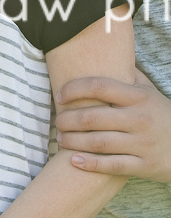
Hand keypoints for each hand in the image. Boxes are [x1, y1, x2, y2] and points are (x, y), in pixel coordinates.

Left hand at [56, 70, 170, 181]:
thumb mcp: (149, 91)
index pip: (99, 86)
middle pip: (94, 116)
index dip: (74, 89)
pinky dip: (91, 164)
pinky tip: (74, 160)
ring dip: (74, 141)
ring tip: (61, 139)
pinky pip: (112, 165)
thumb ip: (127, 74)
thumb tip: (102, 51)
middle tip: (56, 121)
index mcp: (138, 97)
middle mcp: (139, 119)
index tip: (60, 95)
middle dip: (68, 119)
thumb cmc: (161, 115)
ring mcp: (142, 143)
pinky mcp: (144, 166)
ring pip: (99, 142)